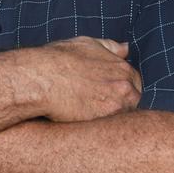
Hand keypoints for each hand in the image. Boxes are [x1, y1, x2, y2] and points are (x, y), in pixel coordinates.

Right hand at [18, 36, 142, 121]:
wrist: (40, 78)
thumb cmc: (58, 59)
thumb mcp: (86, 44)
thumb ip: (110, 47)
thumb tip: (126, 48)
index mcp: (122, 67)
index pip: (133, 83)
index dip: (118, 88)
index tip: (104, 92)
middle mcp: (125, 85)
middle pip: (132, 100)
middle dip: (117, 102)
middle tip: (96, 104)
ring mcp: (118, 104)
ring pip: (124, 116)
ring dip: (111, 116)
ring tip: (90, 114)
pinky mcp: (105, 120)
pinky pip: (112, 128)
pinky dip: (103, 127)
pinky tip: (87, 122)